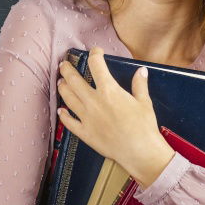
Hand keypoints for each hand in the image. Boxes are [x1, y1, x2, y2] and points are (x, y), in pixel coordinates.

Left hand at [57, 47, 174, 188]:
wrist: (139, 152)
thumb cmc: (144, 126)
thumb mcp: (144, 102)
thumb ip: (139, 84)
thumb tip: (141, 71)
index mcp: (109, 90)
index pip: (96, 65)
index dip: (94, 54)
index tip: (95, 52)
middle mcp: (94, 102)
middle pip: (74, 80)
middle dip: (67, 69)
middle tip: (64, 64)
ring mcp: (87, 118)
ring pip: (68, 98)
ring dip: (62, 88)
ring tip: (60, 82)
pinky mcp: (84, 133)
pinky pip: (69, 122)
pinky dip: (63, 115)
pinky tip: (61, 111)